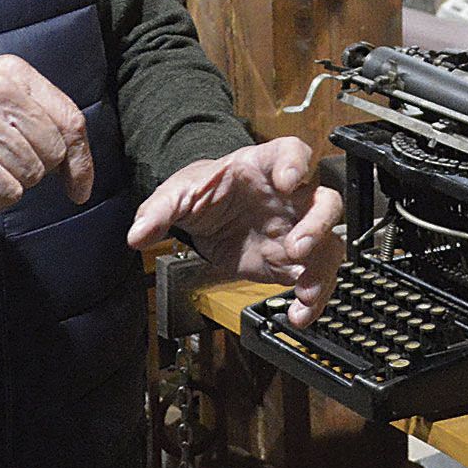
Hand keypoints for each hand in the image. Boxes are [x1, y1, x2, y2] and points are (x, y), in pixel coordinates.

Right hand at [0, 54, 93, 212]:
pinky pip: (7, 193)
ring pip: (31, 175)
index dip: (81, 160)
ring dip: (6, 186)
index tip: (79, 187)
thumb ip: (30, 113)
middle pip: (54, 151)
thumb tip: (76, 154)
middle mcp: (0, 90)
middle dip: (33, 173)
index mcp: (11, 72)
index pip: (70, 118)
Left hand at [127, 137, 345, 326]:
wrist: (209, 215)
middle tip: (296, 247)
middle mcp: (290, 198)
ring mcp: (297, 229)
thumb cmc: (204, 191)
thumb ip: (158, 211)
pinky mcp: (293, 261)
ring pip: (329, 244)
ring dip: (321, 269)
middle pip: (325, 201)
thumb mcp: (176, 194)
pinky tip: (299, 315)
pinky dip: (313, 299)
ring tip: (304, 292)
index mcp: (263, 167)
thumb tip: (137, 234)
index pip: (291, 153)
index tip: (291, 181)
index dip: (296, 164)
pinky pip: (315, 278)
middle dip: (317, 225)